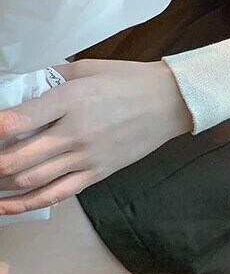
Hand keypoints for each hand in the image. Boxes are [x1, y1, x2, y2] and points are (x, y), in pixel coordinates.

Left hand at [0, 59, 192, 215]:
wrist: (168, 102)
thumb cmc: (127, 79)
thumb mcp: (86, 68)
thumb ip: (51, 78)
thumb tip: (20, 93)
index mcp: (70, 98)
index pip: (16, 121)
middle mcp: (74, 132)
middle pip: (15, 159)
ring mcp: (85, 157)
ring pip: (28, 180)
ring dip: (2, 182)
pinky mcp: (95, 174)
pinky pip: (53, 195)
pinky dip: (23, 204)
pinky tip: (4, 204)